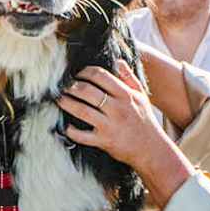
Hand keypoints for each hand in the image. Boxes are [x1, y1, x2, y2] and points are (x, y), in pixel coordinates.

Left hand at [57, 60, 193, 205]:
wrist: (151, 148)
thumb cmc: (144, 120)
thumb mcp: (141, 96)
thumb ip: (129, 78)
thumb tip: (118, 62)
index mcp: (125, 95)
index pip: (100, 76)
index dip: (85, 72)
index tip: (77, 74)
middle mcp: (117, 108)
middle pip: (88, 91)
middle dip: (72, 86)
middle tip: (63, 86)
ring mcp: (110, 125)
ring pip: (82, 110)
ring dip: (67, 103)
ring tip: (58, 99)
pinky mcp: (104, 141)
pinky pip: (83, 135)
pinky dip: (72, 131)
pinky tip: (65, 126)